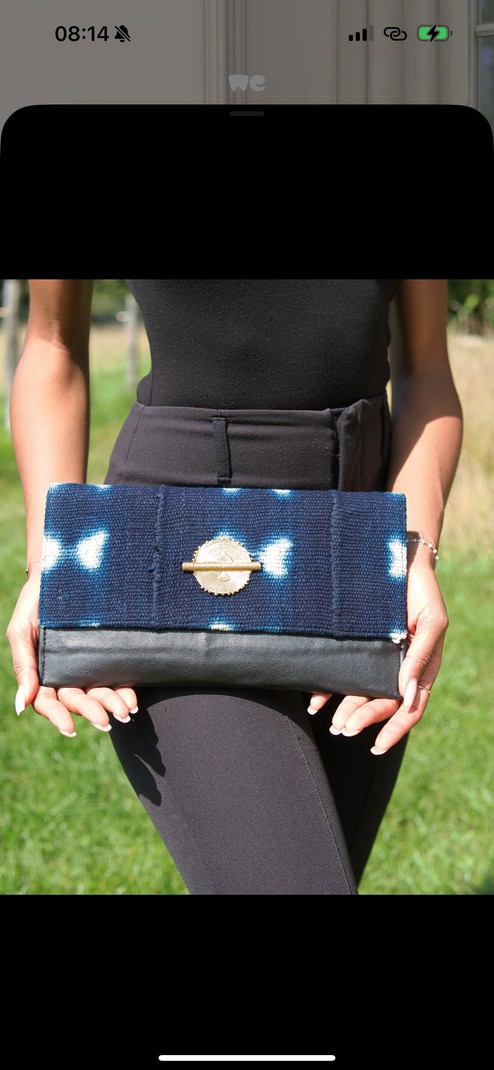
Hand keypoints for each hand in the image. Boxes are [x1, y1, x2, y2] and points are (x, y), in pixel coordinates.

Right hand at [6, 564, 137, 736]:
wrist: (62, 570)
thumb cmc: (36, 602)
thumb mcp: (21, 630)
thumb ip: (22, 666)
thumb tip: (22, 705)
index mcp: (42, 673)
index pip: (49, 702)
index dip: (58, 717)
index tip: (69, 728)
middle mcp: (67, 674)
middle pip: (77, 699)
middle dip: (92, 712)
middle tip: (107, 721)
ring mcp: (89, 666)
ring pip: (99, 692)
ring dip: (111, 705)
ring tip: (125, 712)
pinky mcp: (108, 654)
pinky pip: (117, 676)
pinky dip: (125, 690)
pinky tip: (132, 698)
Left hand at [307, 559, 447, 753]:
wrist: (399, 559)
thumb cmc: (422, 590)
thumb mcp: (432, 621)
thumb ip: (420, 657)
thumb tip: (408, 693)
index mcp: (421, 668)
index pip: (411, 707)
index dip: (395, 729)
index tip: (377, 745)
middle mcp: (398, 668)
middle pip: (382, 703)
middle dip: (364, 719)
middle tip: (344, 729)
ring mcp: (378, 659)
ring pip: (361, 693)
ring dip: (347, 711)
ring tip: (333, 724)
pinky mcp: (358, 646)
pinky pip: (343, 672)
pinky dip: (329, 689)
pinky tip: (316, 700)